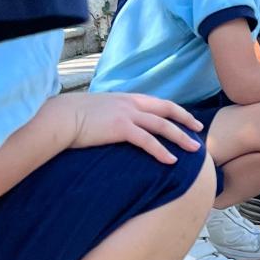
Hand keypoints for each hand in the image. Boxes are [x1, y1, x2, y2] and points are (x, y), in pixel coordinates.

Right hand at [69, 93, 203, 163]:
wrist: (59, 117)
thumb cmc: (72, 116)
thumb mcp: (97, 109)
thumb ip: (112, 113)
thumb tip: (116, 124)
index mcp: (125, 98)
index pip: (157, 103)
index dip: (175, 110)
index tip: (187, 118)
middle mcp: (130, 104)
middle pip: (166, 110)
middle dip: (186, 120)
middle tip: (199, 131)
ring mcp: (126, 115)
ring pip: (162, 126)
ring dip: (180, 138)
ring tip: (194, 150)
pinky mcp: (120, 129)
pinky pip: (147, 141)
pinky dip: (161, 151)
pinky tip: (171, 161)